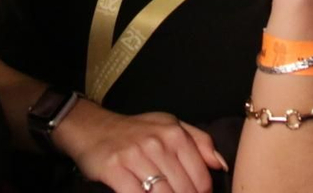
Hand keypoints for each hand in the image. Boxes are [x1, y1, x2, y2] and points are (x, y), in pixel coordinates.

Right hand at [56, 99, 224, 192]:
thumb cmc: (134, 131)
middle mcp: (157, 143)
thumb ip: (199, 141)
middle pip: (184, 190)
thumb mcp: (168, 125)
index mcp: (174, 133)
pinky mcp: (115, 169)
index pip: (200, 177)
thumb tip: (220, 165)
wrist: (91, 127)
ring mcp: (135, 156)